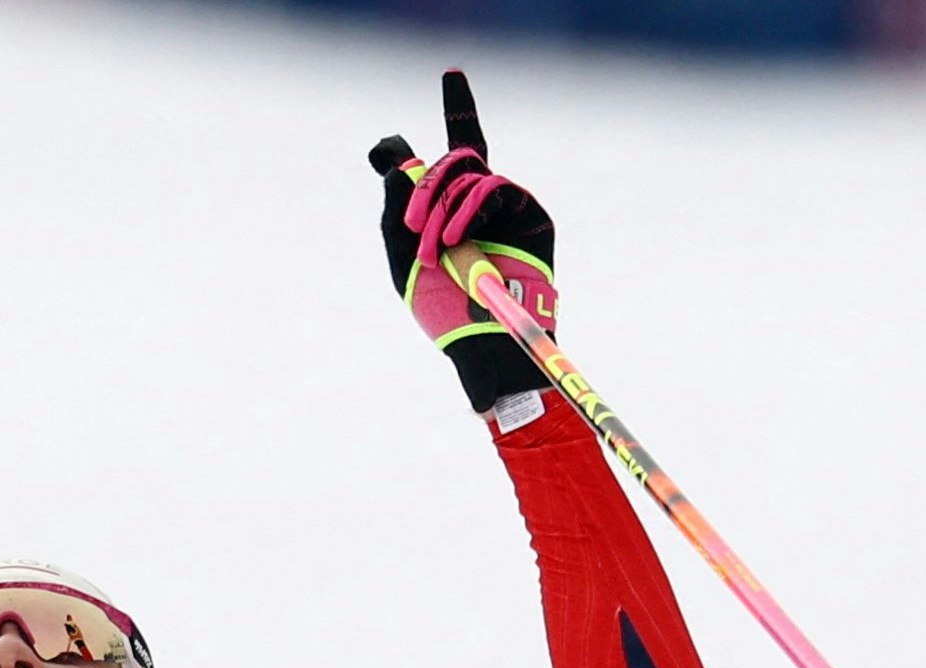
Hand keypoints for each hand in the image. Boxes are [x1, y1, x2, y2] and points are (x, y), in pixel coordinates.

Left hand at [367, 71, 556, 413]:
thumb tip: (397, 155)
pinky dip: (469, 208)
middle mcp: (480, 200)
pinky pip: (493, 187)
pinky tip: (457, 237)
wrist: (482, 338)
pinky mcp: (529, 214)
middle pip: (457, 155)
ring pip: (469, 171)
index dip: (457, 110)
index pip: (450, 153)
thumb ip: (395, 203)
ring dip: (444, 206)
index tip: (453, 72)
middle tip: (413, 225)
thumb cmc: (438, 305)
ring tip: (437, 248)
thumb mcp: (400, 252)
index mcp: (447, 207)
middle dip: (427, 183)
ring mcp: (506, 205)